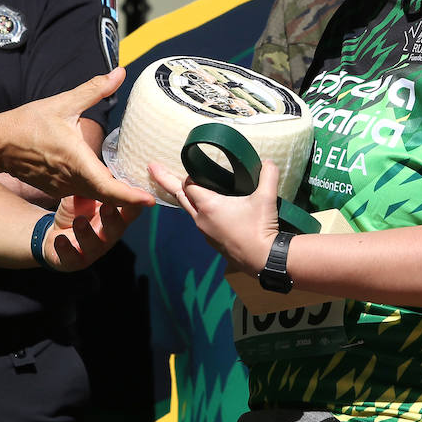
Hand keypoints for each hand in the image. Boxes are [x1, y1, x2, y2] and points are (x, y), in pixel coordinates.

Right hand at [0, 68, 152, 207]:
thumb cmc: (28, 122)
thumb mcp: (63, 102)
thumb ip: (94, 89)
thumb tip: (120, 73)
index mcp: (77, 162)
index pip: (109, 188)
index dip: (131, 198)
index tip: (151, 201)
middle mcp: (71, 181)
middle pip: (107, 197)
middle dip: (130, 199)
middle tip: (154, 193)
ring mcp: (62, 188)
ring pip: (95, 196)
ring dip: (114, 196)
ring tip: (138, 189)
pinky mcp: (56, 190)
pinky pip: (82, 193)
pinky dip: (98, 191)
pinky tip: (111, 182)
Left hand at [41, 195, 143, 271]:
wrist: (57, 238)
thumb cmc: (79, 212)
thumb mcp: (87, 196)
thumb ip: (96, 185)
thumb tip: (105, 168)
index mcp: (116, 217)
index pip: (131, 209)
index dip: (136, 202)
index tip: (137, 193)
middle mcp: (108, 235)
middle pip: (116, 229)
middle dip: (112, 218)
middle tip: (107, 206)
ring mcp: (92, 250)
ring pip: (93, 245)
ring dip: (87, 233)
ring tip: (79, 221)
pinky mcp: (74, 261)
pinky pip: (72, 258)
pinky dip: (66, 249)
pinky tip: (60, 240)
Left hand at [149, 158, 280, 274]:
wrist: (265, 260)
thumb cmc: (261, 227)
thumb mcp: (266, 198)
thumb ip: (268, 175)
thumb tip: (270, 161)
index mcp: (209, 206)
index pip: (189, 185)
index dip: (188, 174)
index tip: (185, 164)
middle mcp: (201, 219)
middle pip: (179, 196)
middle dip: (165, 180)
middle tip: (152, 168)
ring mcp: (205, 232)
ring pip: (189, 210)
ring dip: (184, 197)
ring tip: (181, 188)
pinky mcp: (212, 241)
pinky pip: (199, 222)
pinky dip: (197, 211)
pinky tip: (206, 209)